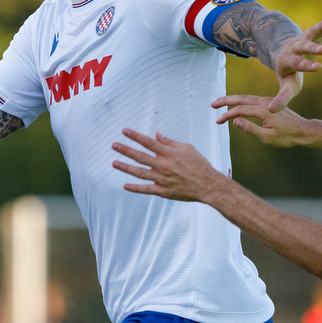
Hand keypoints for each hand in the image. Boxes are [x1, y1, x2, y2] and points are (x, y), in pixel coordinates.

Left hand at [111, 129, 228, 202]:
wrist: (207, 185)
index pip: (148, 142)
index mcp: (168, 153)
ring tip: (114, 163)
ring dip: (125, 167)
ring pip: (139, 172)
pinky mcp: (163, 191)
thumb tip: (157, 135)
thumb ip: (169, 142)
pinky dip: (135, 188)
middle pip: (140, 156)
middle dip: (125, 150)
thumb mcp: (186, 148)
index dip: (135, 136)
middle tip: (114, 145)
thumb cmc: (199, 165)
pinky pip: (146, 189)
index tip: (124, 131)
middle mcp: (163, 165)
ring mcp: (162, 179)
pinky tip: (125, 185)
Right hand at [212, 93, 317, 147]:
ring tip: (221, 102)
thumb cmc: (286, 136)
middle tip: (213, 103)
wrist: (303, 131)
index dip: (227, 115)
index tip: (217, 121)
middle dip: (226, 101)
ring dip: (233, 99)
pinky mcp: (270, 103)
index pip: (239, 110)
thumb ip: (250, 128)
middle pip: (241, 99)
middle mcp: (264, 102)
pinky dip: (242, 101)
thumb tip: (235, 121)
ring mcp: (267, 101)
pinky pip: (252, 100)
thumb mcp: (267, 137)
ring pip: (246, 98)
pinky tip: (237, 104)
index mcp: (262, 110)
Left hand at [268, 19, 321, 111]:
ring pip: (311, 35)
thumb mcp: (286, 85)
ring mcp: (303, 40)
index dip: (307, 65)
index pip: (297, 65)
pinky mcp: (311, 33)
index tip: (318, 67)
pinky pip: (319, 28)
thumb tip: (270, 111)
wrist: (282, 51)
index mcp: (287, 62)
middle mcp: (294, 49)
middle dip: (312, 48)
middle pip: (303, 48)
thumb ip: (281, 98)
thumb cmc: (289, 74)